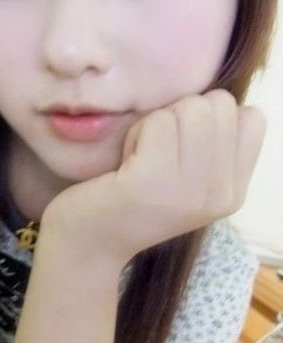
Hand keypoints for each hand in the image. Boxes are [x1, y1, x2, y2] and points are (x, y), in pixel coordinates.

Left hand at [40, 89, 265, 269]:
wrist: (88, 244)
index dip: (211, 116)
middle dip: (180, 115)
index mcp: (233, 191)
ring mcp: (189, 190)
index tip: (182, 147)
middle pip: (219, 105)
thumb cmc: (130, 199)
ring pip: (190, 107)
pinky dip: (135, 133)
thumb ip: (210, 145)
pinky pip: (157, 121)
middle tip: (155, 152)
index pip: (253, 118)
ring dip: (156, 123)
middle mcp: (220, 193)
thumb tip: (216, 98)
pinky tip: (125, 164)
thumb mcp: (186, 177)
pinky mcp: (153, 182)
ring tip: (139, 159)